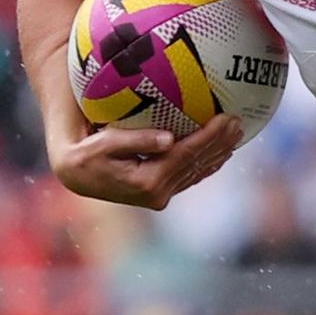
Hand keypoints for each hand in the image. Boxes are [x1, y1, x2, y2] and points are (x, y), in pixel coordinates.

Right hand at [49, 114, 246, 210]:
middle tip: (240, 122)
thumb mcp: (105, 143)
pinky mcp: (158, 193)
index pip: (186, 155)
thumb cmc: (85, 152)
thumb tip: (169, 140)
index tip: (227, 118)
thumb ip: (136, 141)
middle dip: (220, 143)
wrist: (75, 174)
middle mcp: (157, 194)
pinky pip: (189, 176)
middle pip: (196, 164)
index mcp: (146, 183)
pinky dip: (206, 163)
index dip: (209, 137)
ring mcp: (159, 196)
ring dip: (218, 153)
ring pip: (196, 172)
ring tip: (237, 134)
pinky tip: (221, 152)